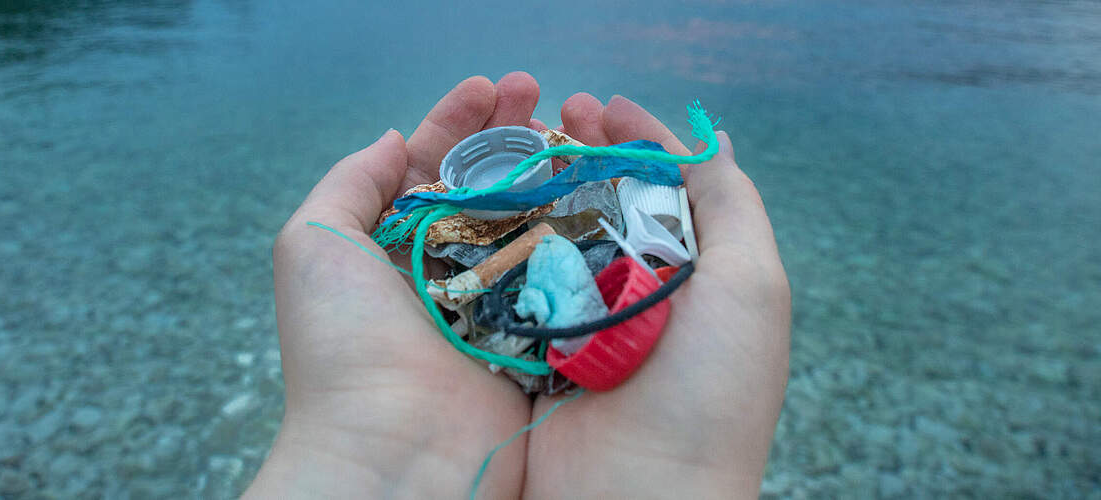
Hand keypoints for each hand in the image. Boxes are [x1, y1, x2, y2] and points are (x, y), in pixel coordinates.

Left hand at [244, 73, 542, 498]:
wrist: (391, 448)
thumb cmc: (342, 345)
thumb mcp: (313, 245)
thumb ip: (351, 184)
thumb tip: (396, 141)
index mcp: (392, 248)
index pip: (430, 168)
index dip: (459, 122)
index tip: (491, 86)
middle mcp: (445, 270)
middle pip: (488, 185)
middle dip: (513, 134)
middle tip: (543, 92)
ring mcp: (495, 301)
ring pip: (531, 220)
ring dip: (553, 170)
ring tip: (576, 126)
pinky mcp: (536, 334)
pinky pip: (564, 273)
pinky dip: (583, 230)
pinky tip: (598, 187)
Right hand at [522, 95, 790, 498]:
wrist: (642, 496)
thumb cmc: (711, 390)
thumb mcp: (750, 286)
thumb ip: (732, 207)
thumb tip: (713, 141)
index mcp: (694, 276)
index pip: (664, 187)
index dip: (635, 138)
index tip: (602, 105)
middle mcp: (639, 294)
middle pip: (605, 201)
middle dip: (580, 150)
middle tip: (551, 110)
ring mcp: (584, 321)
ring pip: (557, 234)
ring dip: (536, 186)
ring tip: (514, 145)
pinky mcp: (535, 349)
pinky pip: (515, 282)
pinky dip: (501, 242)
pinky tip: (485, 205)